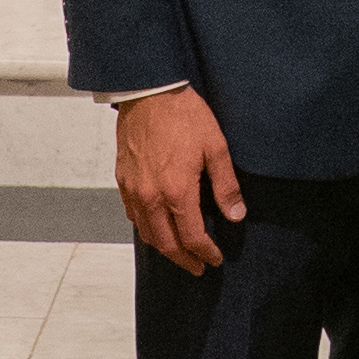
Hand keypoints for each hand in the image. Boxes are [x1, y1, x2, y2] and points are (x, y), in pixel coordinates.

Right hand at [114, 85, 244, 274]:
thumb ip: (226, 186)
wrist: (149, 92)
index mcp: (176, 191)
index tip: (215, 260)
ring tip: (179, 252)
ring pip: (146, 232)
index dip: (205, 253)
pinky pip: (132, 215)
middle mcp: (151, 196)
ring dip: (164, 248)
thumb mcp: (216, 147)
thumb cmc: (183, 115)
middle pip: (166, 243)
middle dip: (184, 260)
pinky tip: (155, 226)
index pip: (192, 237)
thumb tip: (236, 215)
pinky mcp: (122, 179)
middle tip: (197, 267)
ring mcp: (133, 189)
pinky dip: (145, 228)